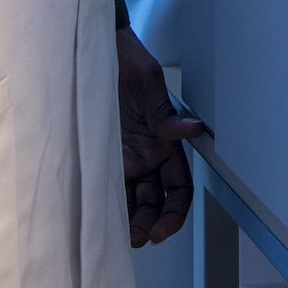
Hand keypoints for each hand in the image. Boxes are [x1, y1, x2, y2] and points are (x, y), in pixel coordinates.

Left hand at [117, 24, 204, 246]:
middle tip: (136, 238)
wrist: (94, 50)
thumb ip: (165, 114)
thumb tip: (193, 129)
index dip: (174, 212)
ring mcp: (124, 158)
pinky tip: (100, 216)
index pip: (178, 186)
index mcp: (165, 141)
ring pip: (132, 200)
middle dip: (149, 224)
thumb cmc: (127, 59)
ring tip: (118, 236)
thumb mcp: (149, 83)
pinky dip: (106, 205)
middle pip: (155, 201)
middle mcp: (147, 154)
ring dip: (129, 221)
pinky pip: (107, 187)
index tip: (162, 230)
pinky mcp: (102, 156)